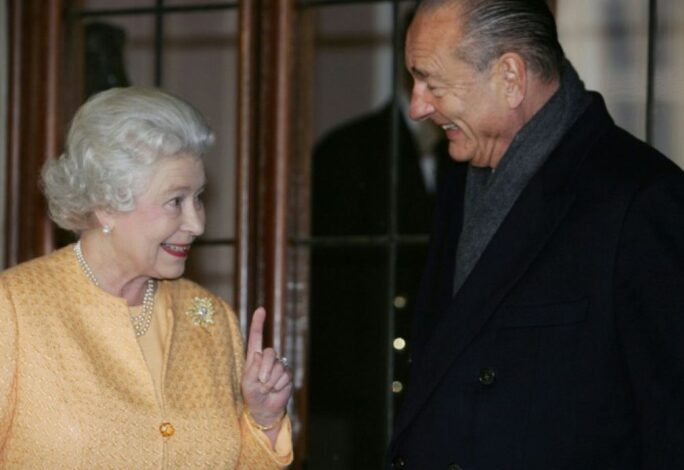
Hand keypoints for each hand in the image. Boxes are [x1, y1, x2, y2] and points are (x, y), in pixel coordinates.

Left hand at [241, 307, 292, 426]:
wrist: (264, 410)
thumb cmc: (252, 396)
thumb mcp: (247, 382)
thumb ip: (252, 368)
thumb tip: (260, 354)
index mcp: (254, 358)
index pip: (256, 337)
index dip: (258, 323)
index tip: (261, 309)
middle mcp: (267, 359)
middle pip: (270, 352)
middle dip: (265, 369)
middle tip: (261, 384)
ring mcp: (278, 366)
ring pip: (278, 366)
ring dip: (271, 381)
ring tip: (266, 389)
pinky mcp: (287, 375)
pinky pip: (285, 376)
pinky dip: (278, 386)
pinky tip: (275, 391)